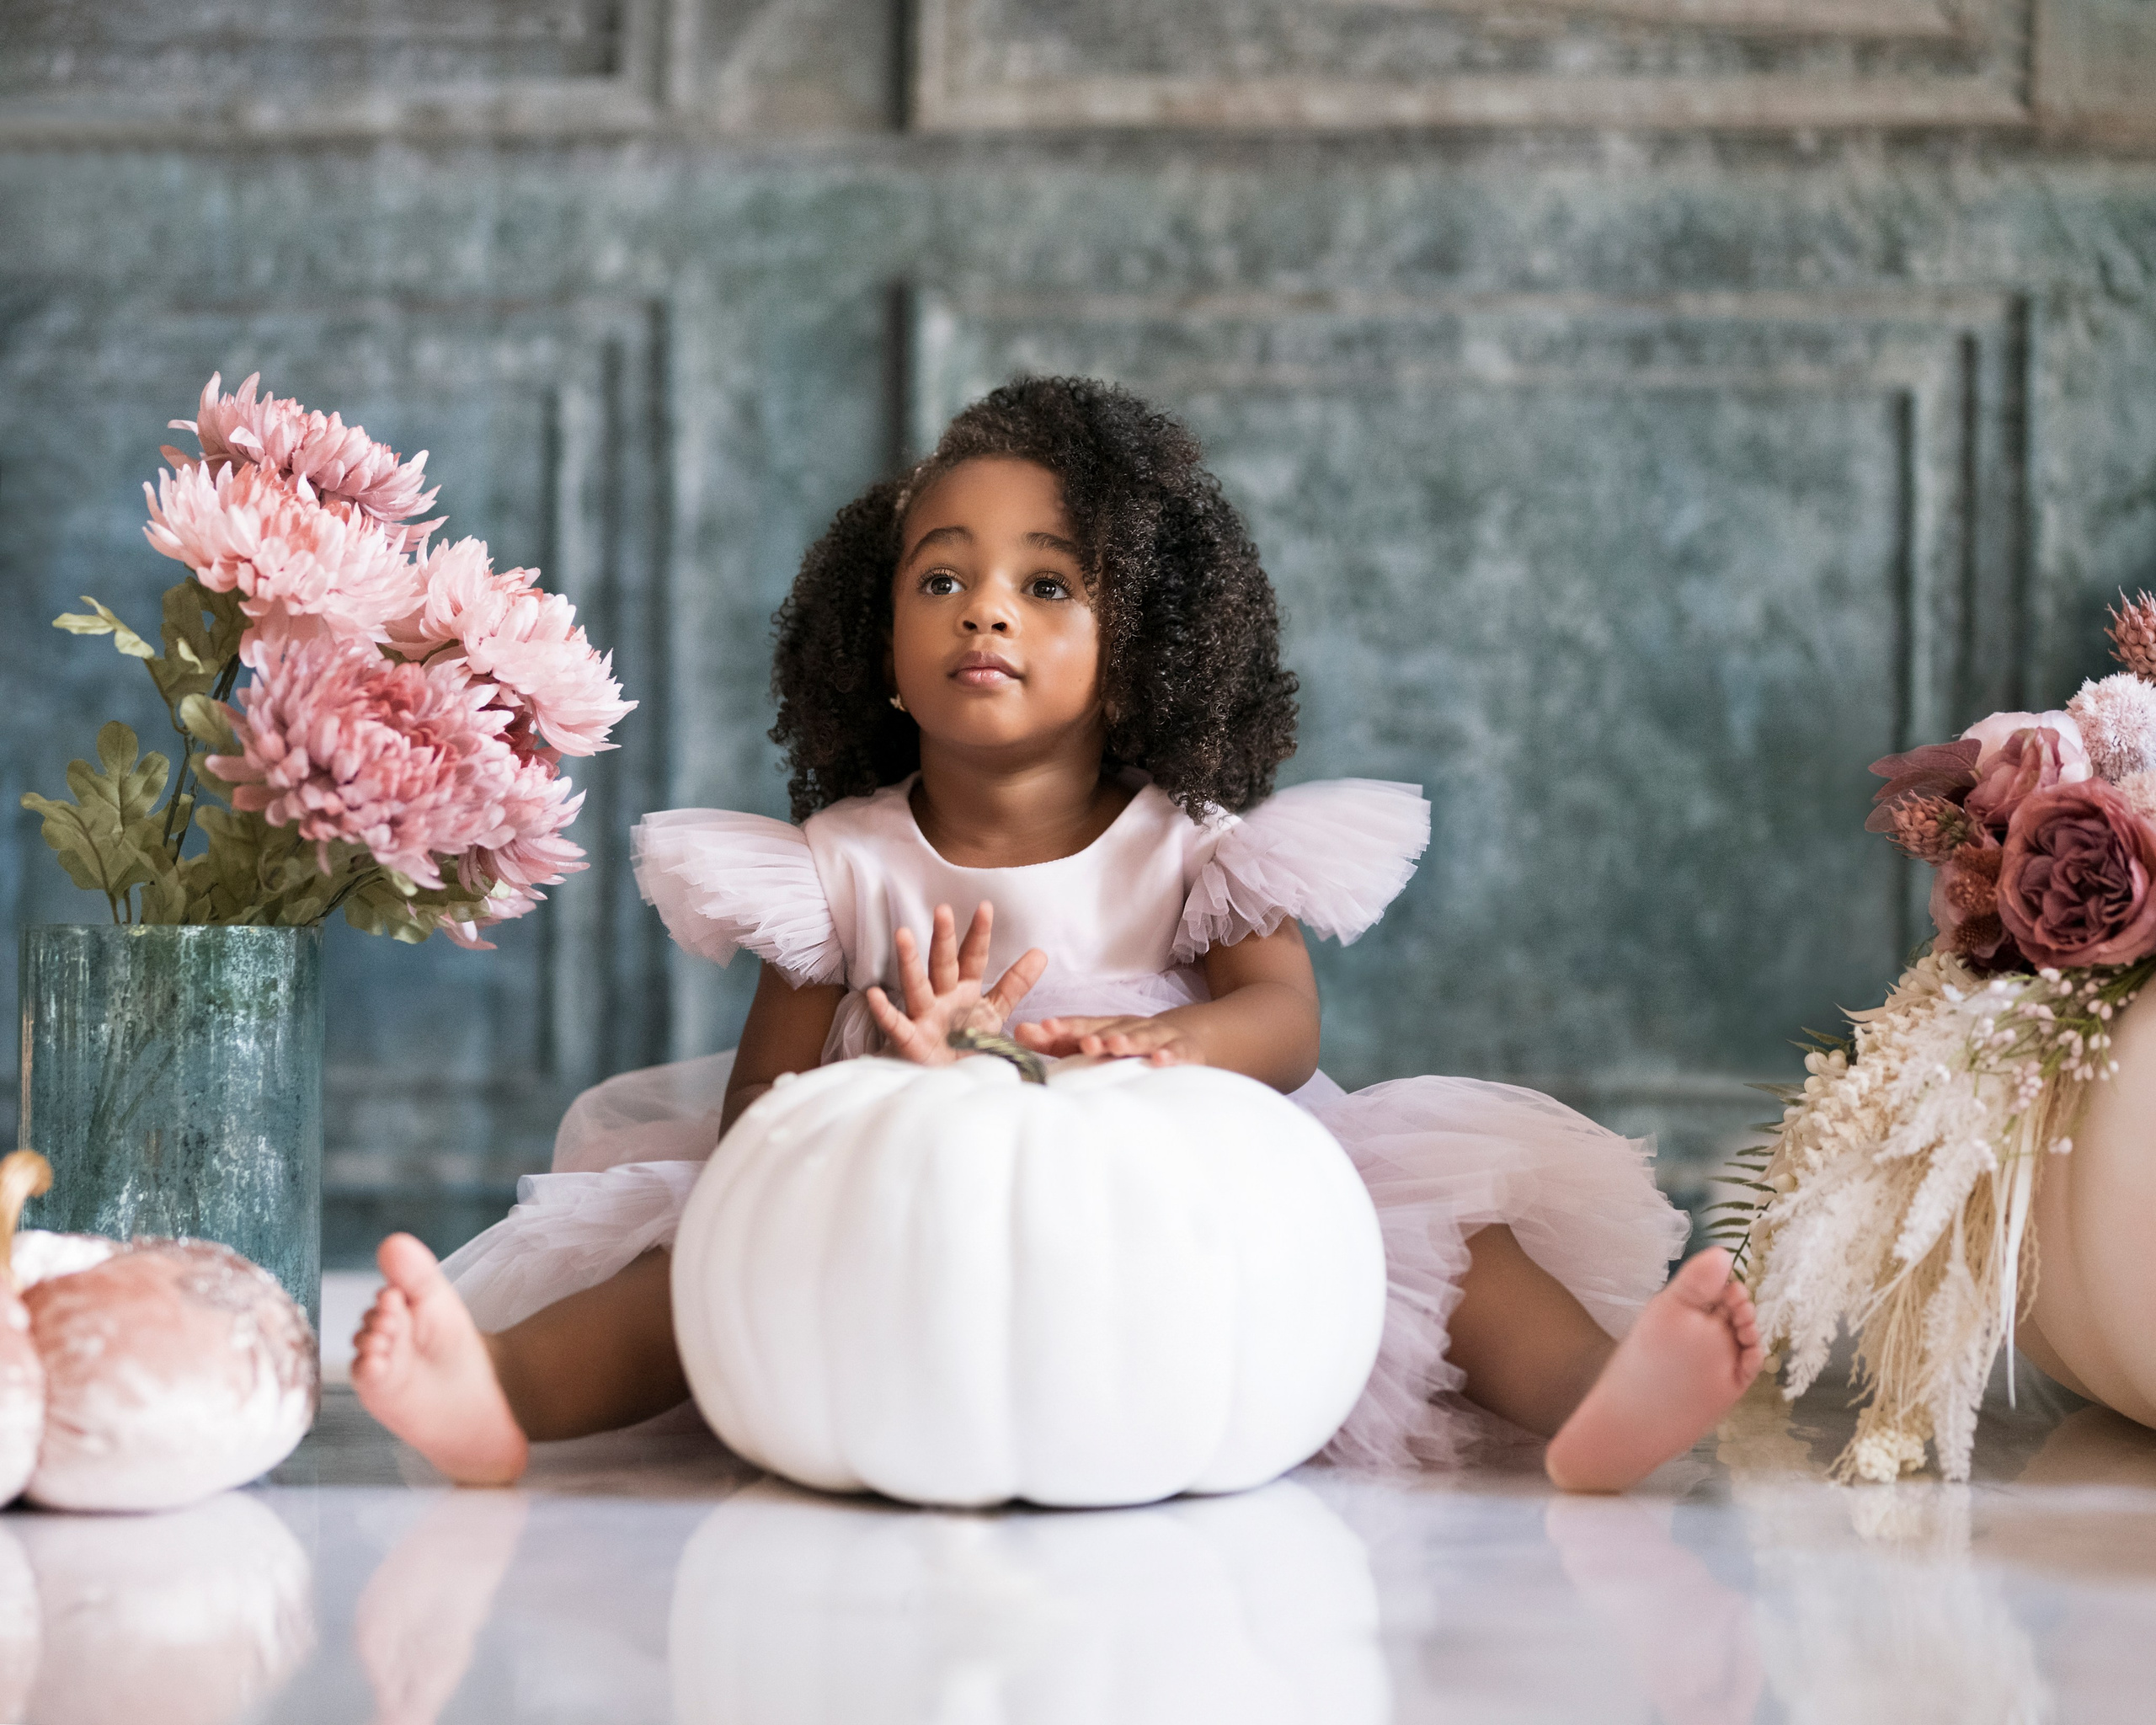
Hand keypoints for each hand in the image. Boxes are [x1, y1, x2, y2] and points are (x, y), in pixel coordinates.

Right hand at [864, 903, 1047, 1065]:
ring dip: (909, 962)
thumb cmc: (964, 1041)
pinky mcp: (912, 1043)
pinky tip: (875, 995)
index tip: (985, 907)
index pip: (974, 957)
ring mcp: (925, 1018)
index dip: (980, 934)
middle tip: (943, 910)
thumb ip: (1014, 984)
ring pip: (917, 986)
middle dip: (944, 938)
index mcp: (964, 990)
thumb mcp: (994, 1011)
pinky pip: (897, 1026)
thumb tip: (1041, 952)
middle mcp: (943, 998)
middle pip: (943, 964)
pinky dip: (885, 1012)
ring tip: (902, 935)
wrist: (946, 1082)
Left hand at [1012, 1013, 1206, 1067]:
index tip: (1045, 1027)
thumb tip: (1017, 1031)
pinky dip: (1169, 1056)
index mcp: (1106, 1026)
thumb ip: (1055, 1041)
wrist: (1178, 1041)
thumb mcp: (1090, 1044)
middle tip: (1084, 1042)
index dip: (1065, 1026)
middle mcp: (1130, 1026)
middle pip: (1113, 1029)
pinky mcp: (1183, 1050)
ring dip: (1130, 1041)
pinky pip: (1177, 1052)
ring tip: (1117, 1046)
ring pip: (1143, 1037)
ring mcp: (1158, 1037)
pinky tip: (1160, 1061)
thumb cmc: (1123, 1047)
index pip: (1083, 1025)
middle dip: (1098, 1035)